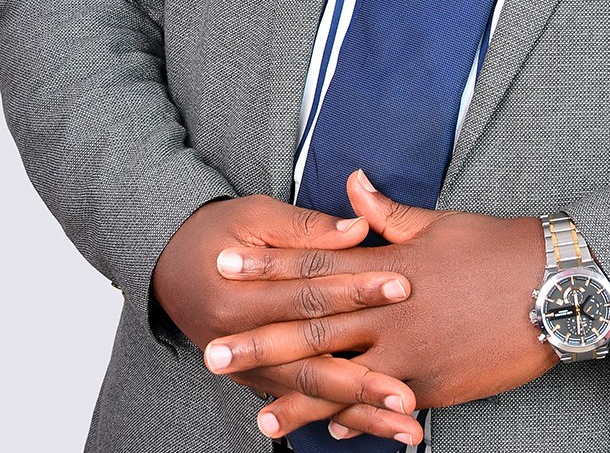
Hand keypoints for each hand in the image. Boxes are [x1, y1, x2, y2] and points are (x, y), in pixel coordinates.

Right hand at [151, 194, 424, 444]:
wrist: (169, 262)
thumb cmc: (220, 232)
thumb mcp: (257, 216)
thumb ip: (308, 228)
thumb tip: (359, 230)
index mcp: (239, 296)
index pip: (309, 294)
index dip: (357, 289)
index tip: (403, 286)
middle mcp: (240, 342)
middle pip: (311, 362)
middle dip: (363, 380)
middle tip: (406, 394)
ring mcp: (247, 368)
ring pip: (309, 395)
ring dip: (358, 413)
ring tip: (403, 427)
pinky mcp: (256, 378)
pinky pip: (298, 403)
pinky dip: (335, 417)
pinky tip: (372, 427)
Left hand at [205, 171, 555, 439]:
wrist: (551, 287)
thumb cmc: (496, 247)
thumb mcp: (438, 224)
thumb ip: (387, 212)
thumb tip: (352, 182)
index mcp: (388, 265)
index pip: (316, 264)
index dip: (268, 267)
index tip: (224, 266)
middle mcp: (392, 311)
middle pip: (315, 327)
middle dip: (261, 342)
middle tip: (213, 354)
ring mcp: (411, 353)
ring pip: (343, 379)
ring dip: (298, 399)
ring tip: (259, 418)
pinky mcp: (435, 384)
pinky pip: (385, 404)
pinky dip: (357, 418)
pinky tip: (330, 432)